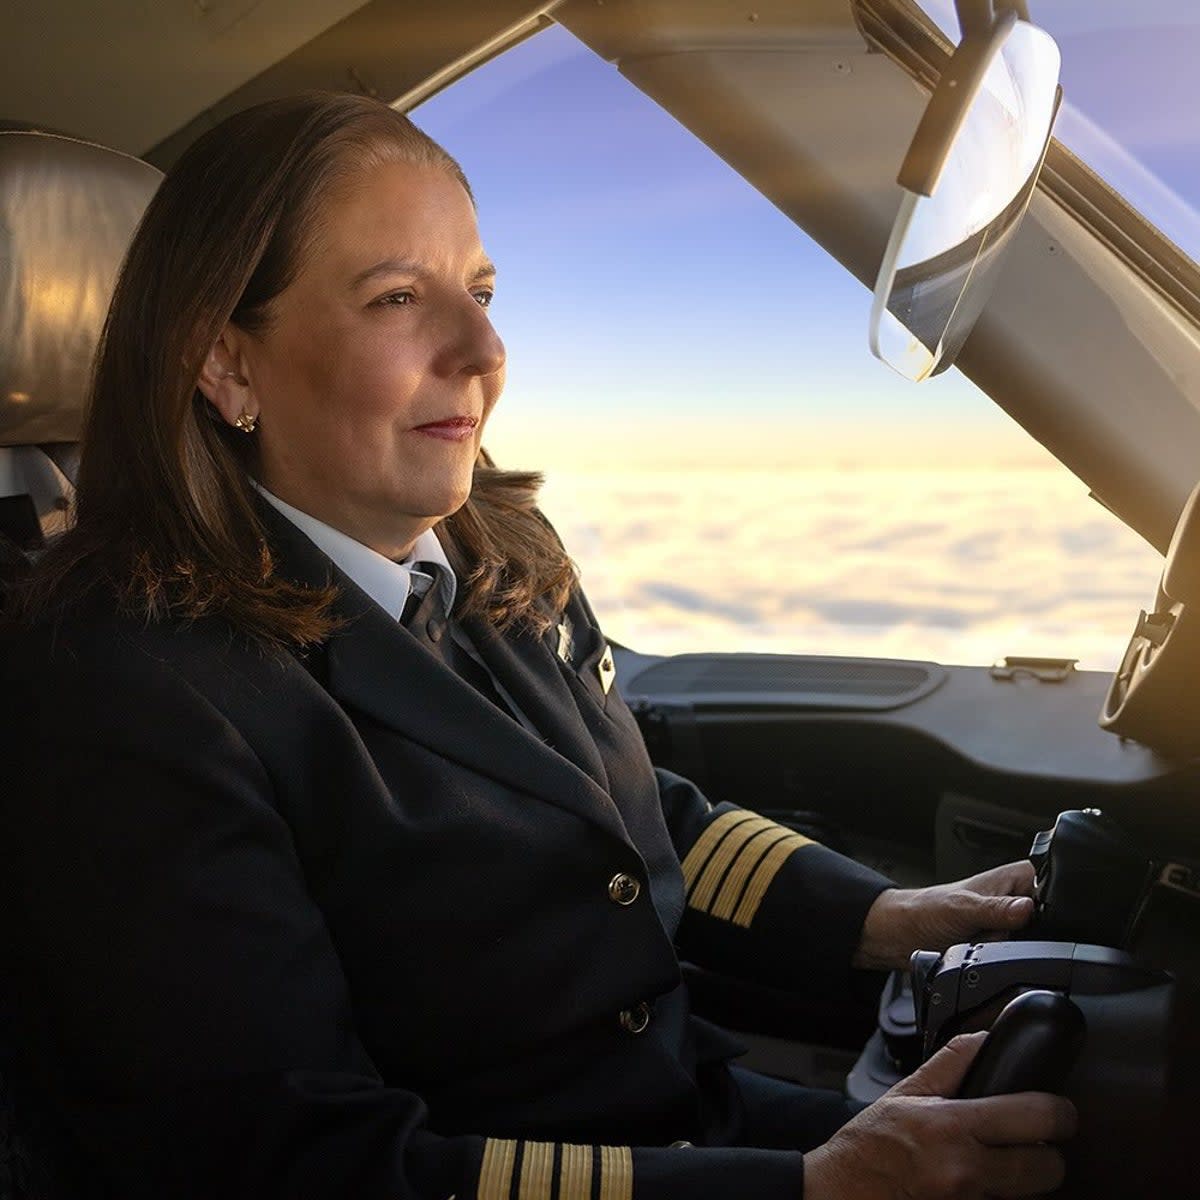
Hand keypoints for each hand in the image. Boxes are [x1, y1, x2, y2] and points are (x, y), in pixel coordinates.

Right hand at [804, 1032, 1076, 1199]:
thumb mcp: (905, 1094)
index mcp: (952, 1125)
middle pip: (1048, 1168)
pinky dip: (1001, 1197)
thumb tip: (985, 1037)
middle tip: (1037, 1144)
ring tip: (1003, 1166)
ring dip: (1024, 1181)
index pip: (1035, 1117)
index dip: (1058, 1112)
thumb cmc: (869, 1146)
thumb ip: (949, 1063)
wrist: (842, 1195)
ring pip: (1030, 1195)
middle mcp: (967, 1170)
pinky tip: (981, 1185)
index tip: (1059, 1110)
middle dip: (1049, 1154)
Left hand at [853, 861, 1035, 971]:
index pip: (1054, 887)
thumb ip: (995, 909)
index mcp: (1016, 878)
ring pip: (1037, 945)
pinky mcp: (1006, 946)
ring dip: (1013, 949)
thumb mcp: (964, 908)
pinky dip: (1006, 961)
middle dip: (1027, 935)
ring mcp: (1013, 924)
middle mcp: (1018, 899)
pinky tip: (984, 953)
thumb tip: (1025, 908)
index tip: (1024, 920)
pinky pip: (1020, 959)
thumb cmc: (927, 909)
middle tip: (993, 932)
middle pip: (1050, 923)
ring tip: (983, 940)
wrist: (904, 936)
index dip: (1051, 907)